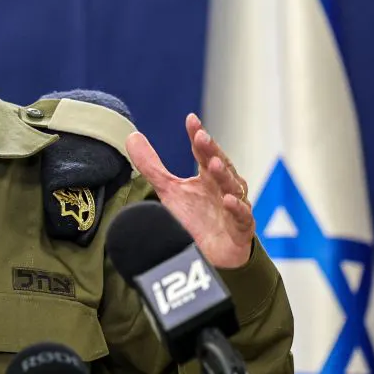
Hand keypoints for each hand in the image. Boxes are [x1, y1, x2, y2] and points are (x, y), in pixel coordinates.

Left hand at [125, 113, 253, 268]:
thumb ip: (151, 166)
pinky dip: (237, 209)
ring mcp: (235, 207)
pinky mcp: (241, 229)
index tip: (191, 120)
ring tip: (213, 164)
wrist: (212, 254)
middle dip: (211, 151)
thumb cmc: (196, 218)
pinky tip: (229, 200)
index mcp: (209, 176)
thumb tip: (131, 136)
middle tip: (201, 136)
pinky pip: (242, 217)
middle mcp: (224, 187)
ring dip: (224, 175)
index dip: (198, 136)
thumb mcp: (169, 190)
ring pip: (233, 187)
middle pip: (220, 165)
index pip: (204, 151)